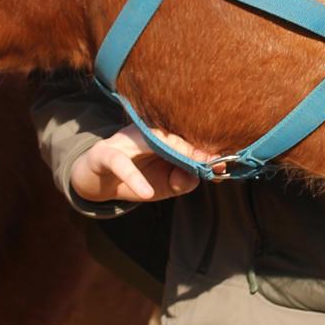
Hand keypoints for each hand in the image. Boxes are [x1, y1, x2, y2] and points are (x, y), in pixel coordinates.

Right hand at [70, 125, 216, 203]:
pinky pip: (121, 164)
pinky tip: (147, 193)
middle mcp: (146, 131)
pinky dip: (134, 178)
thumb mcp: (165, 185)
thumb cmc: (138, 177)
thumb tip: (198, 176)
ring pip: (153, 143)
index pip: (189, 138)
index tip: (226, 163)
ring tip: (192, 172)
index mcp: (163, 135)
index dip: (209, 150)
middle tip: (216, 166)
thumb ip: (184, 181)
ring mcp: (125, 140)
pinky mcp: (106, 154)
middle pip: (176, 137)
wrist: (98, 178)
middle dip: (197, 153)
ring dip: (175, 157)